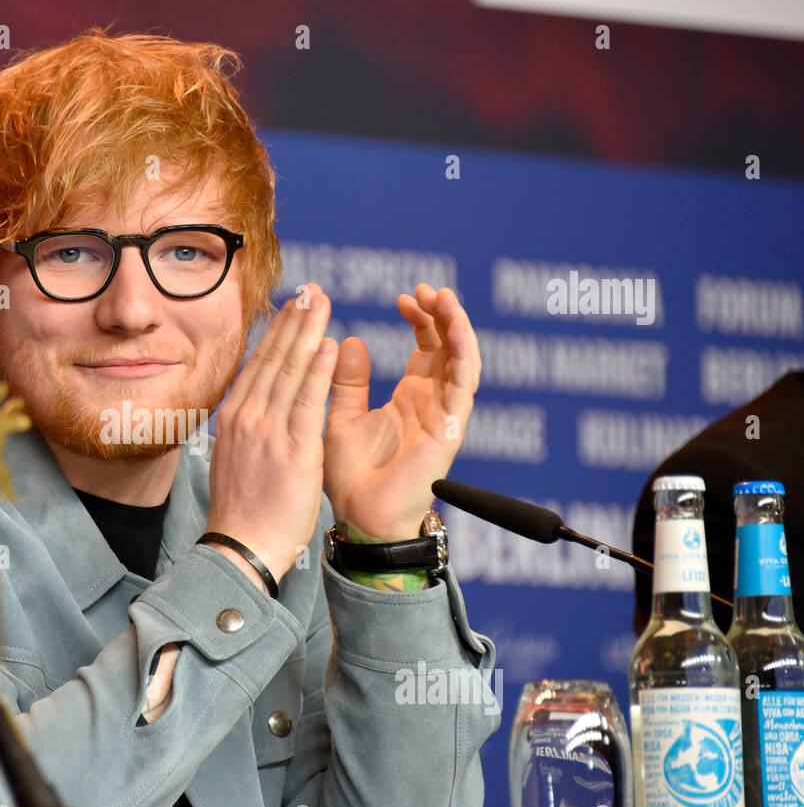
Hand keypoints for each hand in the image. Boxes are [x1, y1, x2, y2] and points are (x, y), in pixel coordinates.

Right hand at [204, 284, 337, 580]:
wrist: (240, 548)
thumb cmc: (243, 510)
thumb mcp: (235, 457)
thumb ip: (248, 426)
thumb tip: (256, 405)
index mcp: (234, 418)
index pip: (258, 364)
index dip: (277, 332)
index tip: (293, 306)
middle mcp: (246, 417)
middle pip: (272, 358)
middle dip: (293, 321)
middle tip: (311, 290)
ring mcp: (267, 431)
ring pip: (290, 371)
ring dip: (308, 332)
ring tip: (322, 302)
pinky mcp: (291, 450)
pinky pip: (307, 401)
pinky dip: (318, 370)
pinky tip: (329, 345)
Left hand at [323, 284, 480, 540]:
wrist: (360, 517)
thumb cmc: (350, 478)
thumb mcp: (341, 417)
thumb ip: (347, 381)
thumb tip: (348, 340)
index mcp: (410, 400)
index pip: (427, 348)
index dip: (421, 319)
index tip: (404, 296)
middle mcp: (433, 404)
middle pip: (449, 347)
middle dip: (441, 314)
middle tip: (424, 289)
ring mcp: (445, 415)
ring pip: (463, 359)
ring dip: (457, 325)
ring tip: (442, 296)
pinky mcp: (451, 427)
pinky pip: (465, 383)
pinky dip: (463, 351)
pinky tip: (454, 326)